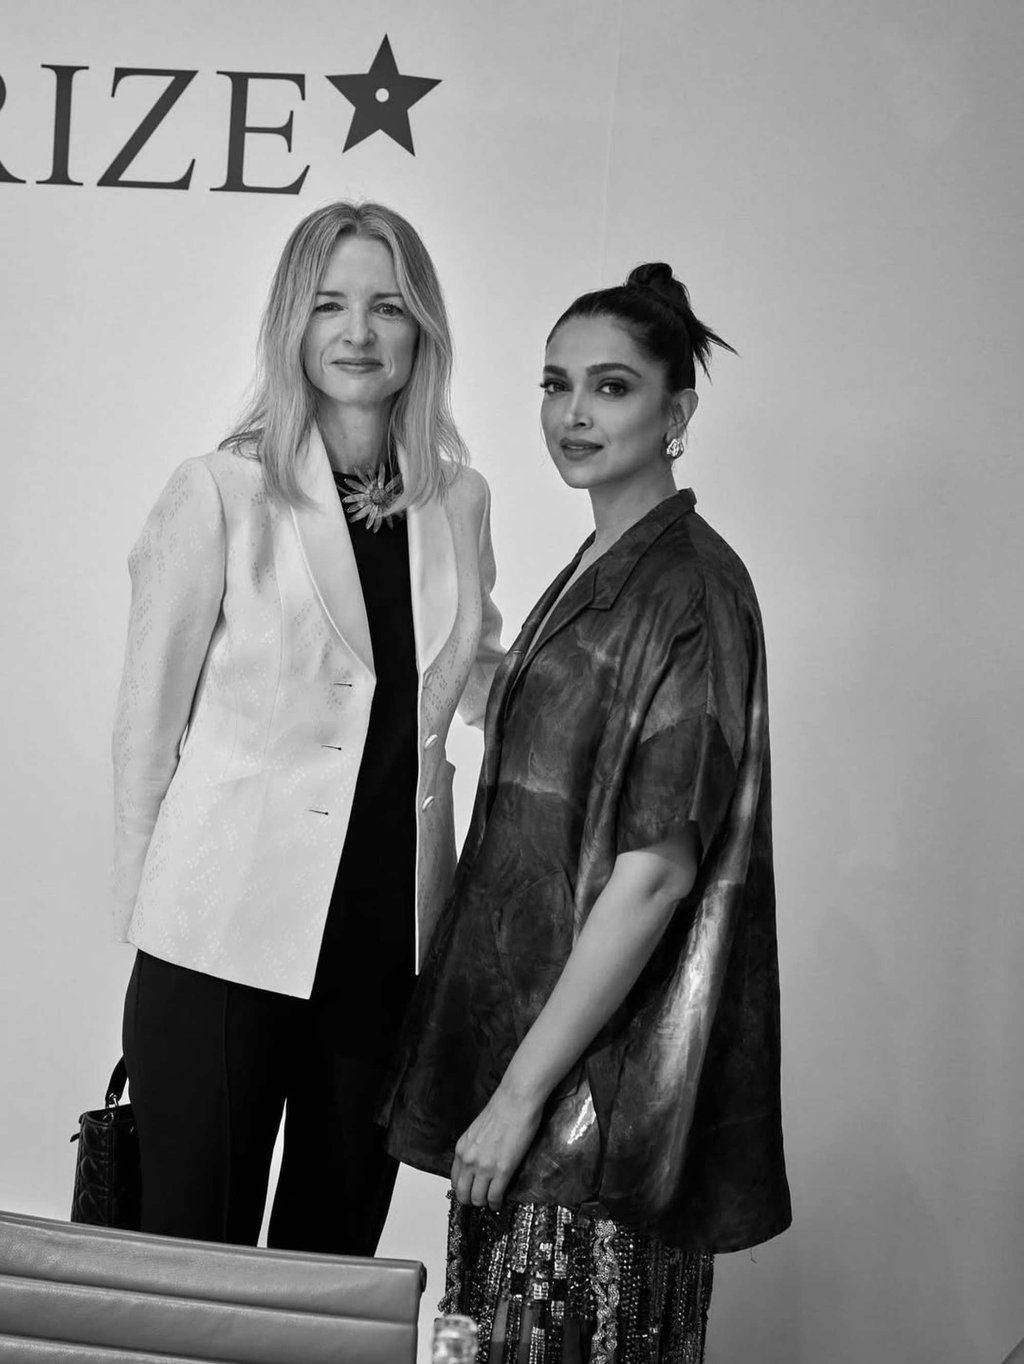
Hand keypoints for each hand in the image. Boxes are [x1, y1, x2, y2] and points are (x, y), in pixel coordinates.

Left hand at [451, 1086, 543, 1211]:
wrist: (515, 1101)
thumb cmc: (501, 1109)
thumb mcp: (477, 1131)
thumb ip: (474, 1148)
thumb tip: (479, 1162)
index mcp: (461, 1149)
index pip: (454, 1180)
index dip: (463, 1189)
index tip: (470, 1192)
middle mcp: (468, 1160)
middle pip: (462, 1194)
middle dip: (470, 1200)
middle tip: (479, 1201)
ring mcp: (484, 1167)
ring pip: (477, 1199)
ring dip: (484, 1203)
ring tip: (491, 1202)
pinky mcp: (502, 1170)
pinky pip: (494, 1196)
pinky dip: (496, 1203)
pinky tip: (499, 1203)